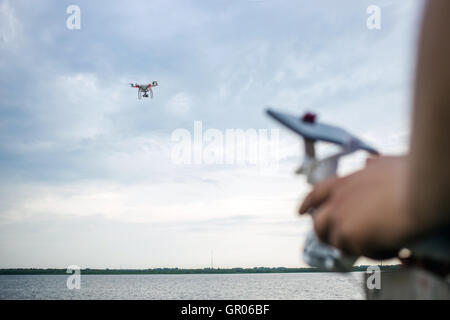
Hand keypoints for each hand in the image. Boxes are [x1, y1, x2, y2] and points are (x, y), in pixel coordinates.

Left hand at [299, 156, 415, 258]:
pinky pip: (360, 253)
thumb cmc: (411, 175)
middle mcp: (337, 201)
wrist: (420, 192)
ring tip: (378, 242)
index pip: (316, 194)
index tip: (299, 212)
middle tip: (343, 240)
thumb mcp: (388, 164)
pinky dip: (376, 252)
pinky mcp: (350, 237)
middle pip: (318, 224)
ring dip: (355, 245)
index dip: (307, 204)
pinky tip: (392, 247)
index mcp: (344, 183)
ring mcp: (341, 219)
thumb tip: (369, 161)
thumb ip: (375, 165)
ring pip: (338, 242)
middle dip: (326, 234)